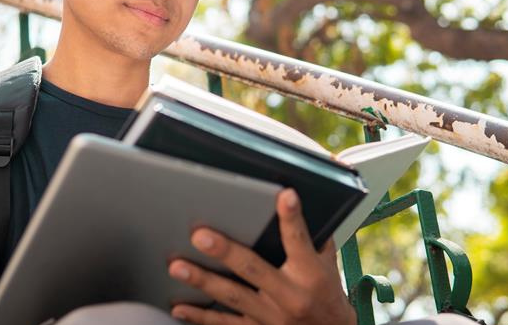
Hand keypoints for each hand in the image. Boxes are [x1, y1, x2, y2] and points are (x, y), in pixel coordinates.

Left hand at [167, 188, 356, 324]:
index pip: (299, 240)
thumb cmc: (326, 293)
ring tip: (178, 268)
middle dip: (225, 252)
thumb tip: (292, 202)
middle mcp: (290, 295)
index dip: (292, 218)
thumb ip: (312, 237)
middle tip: (200, 236)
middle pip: (254, 269)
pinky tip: (180, 306)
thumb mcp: (328, 264)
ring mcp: (271, 316)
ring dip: (203, 281)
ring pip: (232, 296)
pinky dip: (200, 316)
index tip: (285, 196)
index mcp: (310, 274)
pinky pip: (225, 323)